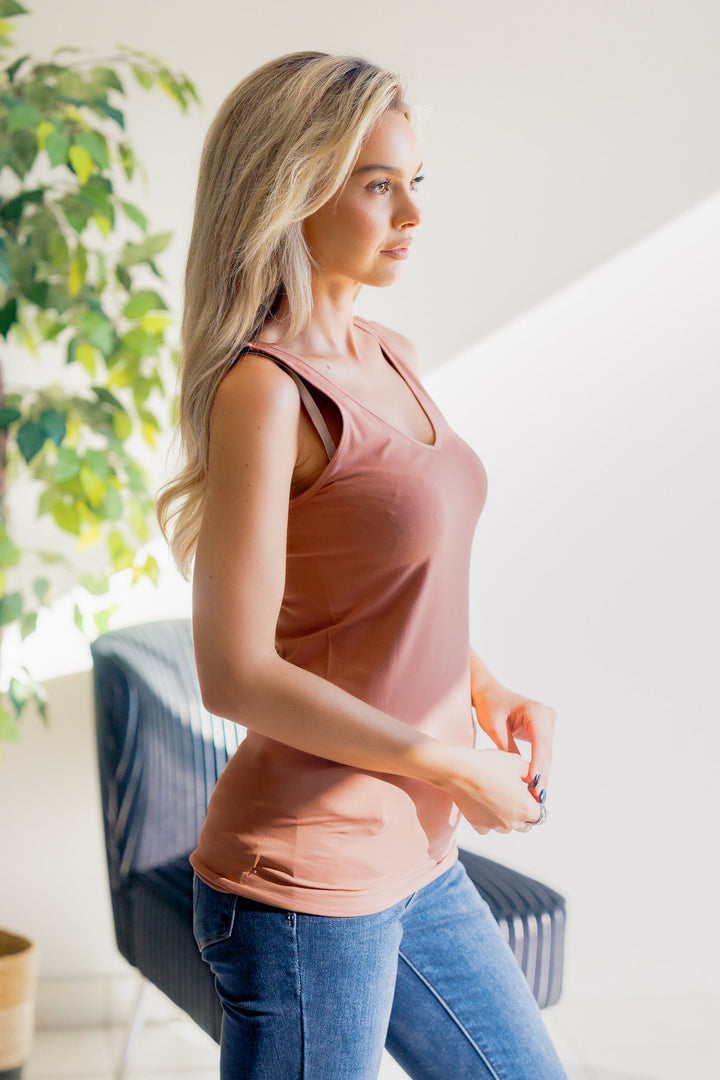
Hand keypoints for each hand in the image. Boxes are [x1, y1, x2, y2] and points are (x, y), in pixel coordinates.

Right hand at [438, 746, 542, 834]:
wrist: (461, 770)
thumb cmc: (490, 764)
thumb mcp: (517, 762)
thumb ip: (531, 774)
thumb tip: (533, 779)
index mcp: (526, 808)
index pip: (540, 814)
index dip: (536, 804)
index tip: (529, 795)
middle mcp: (512, 822)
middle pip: (526, 825)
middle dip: (524, 814)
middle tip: (516, 798)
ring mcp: (494, 826)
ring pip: (507, 827)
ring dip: (506, 818)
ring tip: (498, 799)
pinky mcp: (478, 825)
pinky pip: (488, 828)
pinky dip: (488, 820)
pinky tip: (485, 805)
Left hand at [471, 682, 556, 799]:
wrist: (489, 692)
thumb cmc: (489, 706)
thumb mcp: (495, 729)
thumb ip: (509, 750)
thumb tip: (520, 776)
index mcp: (536, 712)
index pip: (540, 744)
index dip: (538, 766)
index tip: (534, 784)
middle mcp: (547, 716)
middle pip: (546, 751)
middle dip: (541, 774)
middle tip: (537, 797)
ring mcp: (549, 722)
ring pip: (547, 754)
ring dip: (542, 773)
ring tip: (537, 795)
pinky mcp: (545, 729)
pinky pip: (543, 751)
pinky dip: (539, 766)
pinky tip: (535, 784)